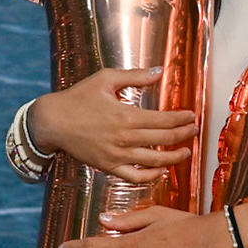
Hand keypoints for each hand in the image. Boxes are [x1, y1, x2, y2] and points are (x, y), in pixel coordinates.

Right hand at [27, 66, 196, 181]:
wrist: (52, 122)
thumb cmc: (78, 97)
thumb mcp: (105, 79)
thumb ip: (135, 76)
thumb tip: (159, 71)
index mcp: (126, 115)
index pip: (164, 120)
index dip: (182, 119)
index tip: (192, 116)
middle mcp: (124, 138)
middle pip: (163, 140)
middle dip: (183, 135)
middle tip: (194, 130)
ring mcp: (116, 155)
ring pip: (154, 161)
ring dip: (174, 157)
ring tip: (186, 152)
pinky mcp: (108, 167)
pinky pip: (135, 177)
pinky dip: (151, 176)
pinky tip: (161, 170)